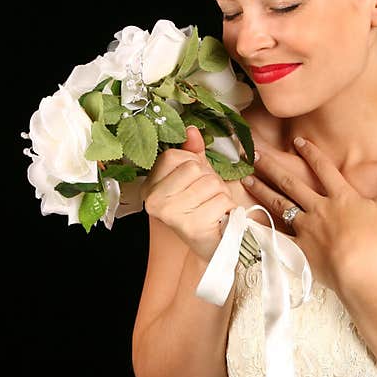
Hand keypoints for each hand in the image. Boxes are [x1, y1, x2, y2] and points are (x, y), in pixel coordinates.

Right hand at [140, 126, 237, 263]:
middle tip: (205, 198)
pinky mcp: (191, 226)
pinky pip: (220, 200)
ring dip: (219, 194)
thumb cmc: (202, 209)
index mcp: (149, 187)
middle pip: (194, 168)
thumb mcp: (194, 177)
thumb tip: (192, 130)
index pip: (174, 156)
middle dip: (209, 179)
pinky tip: (218, 218)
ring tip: (212, 207)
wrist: (211, 246)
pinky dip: (226, 207)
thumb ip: (192, 152)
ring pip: (210, 183)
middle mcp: (154, 201)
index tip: (193, 182)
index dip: (192, 163)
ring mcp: (171, 214)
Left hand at [241, 136, 376, 292]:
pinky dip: (261, 228)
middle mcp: (319, 209)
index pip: (324, 169)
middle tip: (255, 154)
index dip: (311, 153)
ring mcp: (307, 229)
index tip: (298, 141)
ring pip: (280, 205)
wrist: (362, 272)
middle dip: (273, 166)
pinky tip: (247, 221)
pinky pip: (277, 236)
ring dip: (262, 190)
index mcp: (341, 198)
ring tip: (246, 179)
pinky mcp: (299, 249)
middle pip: (292, 183)